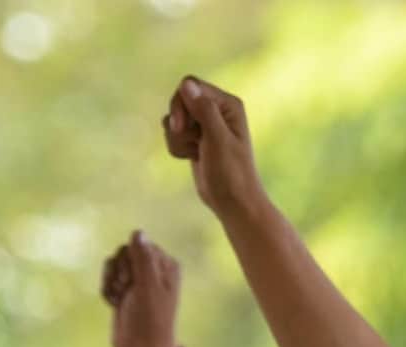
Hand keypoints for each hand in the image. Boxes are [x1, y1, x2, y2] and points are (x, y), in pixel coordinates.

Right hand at [102, 231, 181, 346]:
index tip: (135, 282)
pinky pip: (107, 279)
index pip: (138, 244)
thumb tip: (138, 232)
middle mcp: (153, 270)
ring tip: (121, 299)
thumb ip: (143, 258)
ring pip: (112, 264)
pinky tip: (115, 305)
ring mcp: (138, 281)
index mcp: (166, 265)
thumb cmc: (150, 319)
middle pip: (123, 252)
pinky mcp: (124, 291)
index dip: (131, 262)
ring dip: (111, 282)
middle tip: (127, 292)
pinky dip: (108, 291)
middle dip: (120, 272)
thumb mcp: (148, 286)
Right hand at [162, 77, 263, 217]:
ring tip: (195, 154)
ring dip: (178, 139)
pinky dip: (178, 148)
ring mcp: (204, 126)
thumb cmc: (231, 174)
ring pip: (173, 120)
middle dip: (178, 122)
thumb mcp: (218, 139)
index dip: (180, 104)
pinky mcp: (195, 141)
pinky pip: (173, 135)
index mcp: (227, 104)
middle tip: (188, 142)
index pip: (191, 85)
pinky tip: (192, 159)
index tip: (181, 126)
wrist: (232, 203)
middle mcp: (216, 110)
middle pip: (179, 100)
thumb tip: (186, 83)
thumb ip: (204, 110)